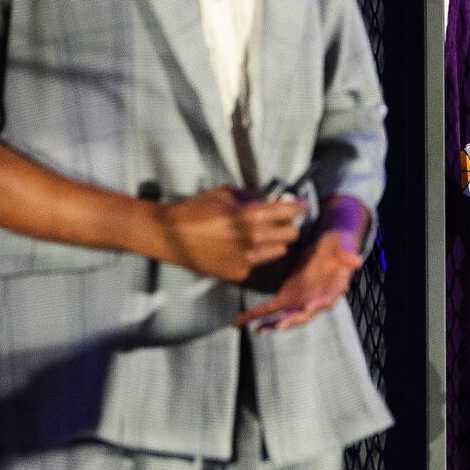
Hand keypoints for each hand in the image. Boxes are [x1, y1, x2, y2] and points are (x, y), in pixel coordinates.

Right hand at [152, 187, 305, 282]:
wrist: (169, 235)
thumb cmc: (194, 211)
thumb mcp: (224, 195)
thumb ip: (250, 198)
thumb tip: (270, 200)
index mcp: (248, 216)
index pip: (287, 212)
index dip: (297, 208)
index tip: (301, 206)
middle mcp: (251, 239)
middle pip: (291, 235)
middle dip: (289, 226)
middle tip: (284, 223)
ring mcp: (246, 259)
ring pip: (279, 251)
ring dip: (274, 243)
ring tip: (260, 237)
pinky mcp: (238, 273)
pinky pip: (258, 264)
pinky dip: (254, 256)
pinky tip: (239, 250)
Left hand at [237, 220, 365, 331]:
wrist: (330, 243)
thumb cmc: (340, 244)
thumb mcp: (345, 245)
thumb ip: (349, 253)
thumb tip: (356, 260)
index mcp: (333, 289)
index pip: (326, 300)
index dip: (318, 305)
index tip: (309, 307)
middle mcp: (316, 299)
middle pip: (303, 314)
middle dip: (290, 321)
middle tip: (278, 326)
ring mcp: (301, 299)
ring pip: (284, 316)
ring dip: (270, 324)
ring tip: (257, 329)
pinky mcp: (288, 295)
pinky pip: (270, 308)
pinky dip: (256, 315)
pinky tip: (240, 321)